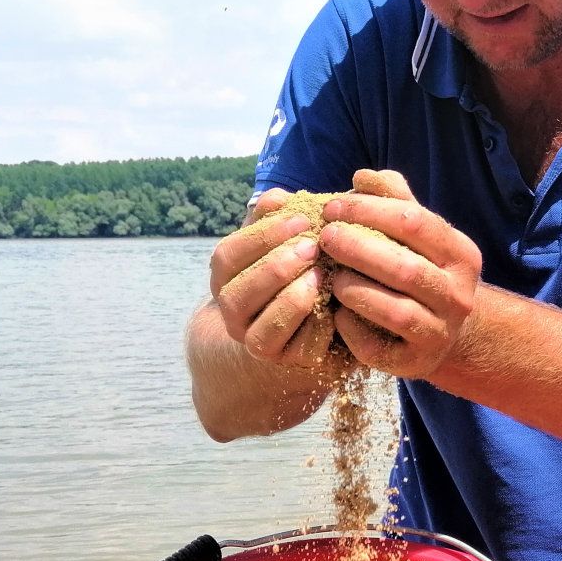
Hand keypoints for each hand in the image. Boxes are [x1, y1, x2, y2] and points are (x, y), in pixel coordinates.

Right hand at [206, 188, 335, 365]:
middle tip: (312, 246)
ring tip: (319, 276)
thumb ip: (283, 216)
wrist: (317, 321)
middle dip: (274, 268)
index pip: (227, 257)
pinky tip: (334, 307)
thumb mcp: (289, 238)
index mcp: (227, 278)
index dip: (260, 236)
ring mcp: (257, 343)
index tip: (301, 219)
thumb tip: (278, 198)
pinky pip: (296, 350)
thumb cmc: (303, 266)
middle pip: (236, 295)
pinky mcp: (290, 362)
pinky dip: (314, 328)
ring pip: (260, 331)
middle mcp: (233, 315)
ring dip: (290, 301)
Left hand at [320, 169, 481, 378]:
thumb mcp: (415, 234)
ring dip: (355, 290)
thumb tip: (362, 176)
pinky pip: (378, 348)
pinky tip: (335, 314)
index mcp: (461, 254)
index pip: (415, 222)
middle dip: (358, 249)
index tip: (331, 207)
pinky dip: (351, 330)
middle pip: (406, 268)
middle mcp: (458, 295)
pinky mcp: (416, 363)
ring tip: (331, 276)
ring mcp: (441, 332)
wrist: (444, 331)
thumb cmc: (420, 269)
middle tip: (324, 237)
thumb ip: (392, 200)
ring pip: (396, 311)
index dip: (368, 211)